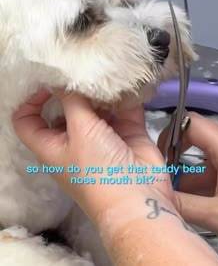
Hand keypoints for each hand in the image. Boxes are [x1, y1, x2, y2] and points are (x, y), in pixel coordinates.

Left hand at [13, 89, 173, 229]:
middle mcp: (75, 140)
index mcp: (52, 145)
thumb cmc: (99, 169)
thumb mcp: (79, 130)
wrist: (139, 198)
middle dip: (74, 91)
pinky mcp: (127, 133)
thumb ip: (71, 100)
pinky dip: (126, 97)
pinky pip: (124, 109)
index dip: (31, 100)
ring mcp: (103, 136)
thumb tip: (62, 78)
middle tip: (83, 70)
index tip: (48, 83)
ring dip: (102, 92)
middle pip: (66, 109)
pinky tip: (128, 82)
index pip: (28, 121)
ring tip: (107, 74)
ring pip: (97, 107)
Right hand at [159, 113, 217, 245]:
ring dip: (189, 167)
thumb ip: (184, 205)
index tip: (159, 156)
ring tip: (175, 188)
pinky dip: (203, 175)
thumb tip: (156, 199)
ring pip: (206, 149)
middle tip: (164, 172)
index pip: (189, 122)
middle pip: (196, 134)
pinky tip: (193, 196)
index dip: (170, 134)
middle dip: (177, 152)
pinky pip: (217, 161)